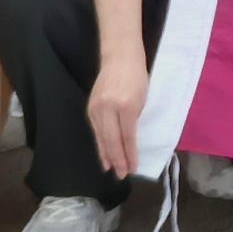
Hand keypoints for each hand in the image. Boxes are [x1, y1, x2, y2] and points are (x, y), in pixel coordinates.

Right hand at [87, 53, 149, 185]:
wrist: (119, 57)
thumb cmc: (137, 76)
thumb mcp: (142, 99)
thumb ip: (134, 119)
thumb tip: (128, 141)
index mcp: (126, 105)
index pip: (128, 136)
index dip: (130, 154)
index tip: (133, 167)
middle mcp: (108, 108)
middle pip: (112, 140)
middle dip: (118, 159)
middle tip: (122, 174)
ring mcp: (96, 108)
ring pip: (101, 137)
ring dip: (107, 155)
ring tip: (112, 169)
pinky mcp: (90, 108)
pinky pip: (96, 130)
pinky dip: (100, 144)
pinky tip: (103, 154)